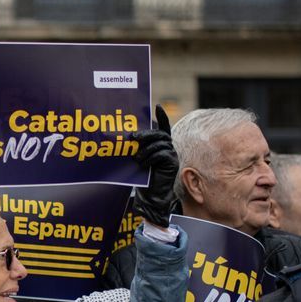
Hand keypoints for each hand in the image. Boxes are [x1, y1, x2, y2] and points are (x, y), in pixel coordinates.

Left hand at [130, 104, 178, 227]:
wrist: (150, 196)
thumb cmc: (141, 178)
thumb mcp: (137, 159)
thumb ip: (137, 147)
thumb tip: (128, 136)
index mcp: (160, 144)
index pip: (163, 127)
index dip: (161, 117)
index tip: (156, 105)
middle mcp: (168, 147)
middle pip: (159, 134)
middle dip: (146, 134)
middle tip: (133, 137)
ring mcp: (172, 154)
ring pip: (160, 144)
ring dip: (145, 149)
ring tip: (136, 158)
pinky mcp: (173, 163)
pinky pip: (162, 154)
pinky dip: (151, 158)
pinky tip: (143, 165)